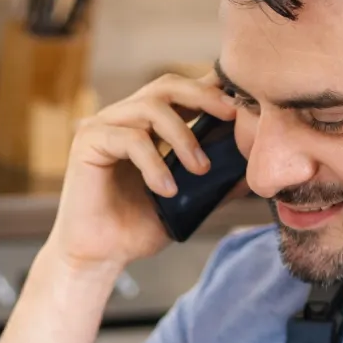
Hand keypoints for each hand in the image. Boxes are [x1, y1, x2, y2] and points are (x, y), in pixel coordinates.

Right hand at [47, 73, 239, 274]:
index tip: (241, 108)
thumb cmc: (137, 228)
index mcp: (146, 125)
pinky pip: (130, 139)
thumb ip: (216, 182)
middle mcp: (123, 118)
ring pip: (151, 108)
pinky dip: (154, 162)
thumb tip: (254, 170)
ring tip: (200, 170)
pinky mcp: (88, 142)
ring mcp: (103, 126)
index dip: (211, 92)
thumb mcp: (188, 202)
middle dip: (204, 97)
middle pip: (167, 86)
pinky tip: (166, 189)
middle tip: (231, 117)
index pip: (181, 92)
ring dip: (183, 136)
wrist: (99, 257)